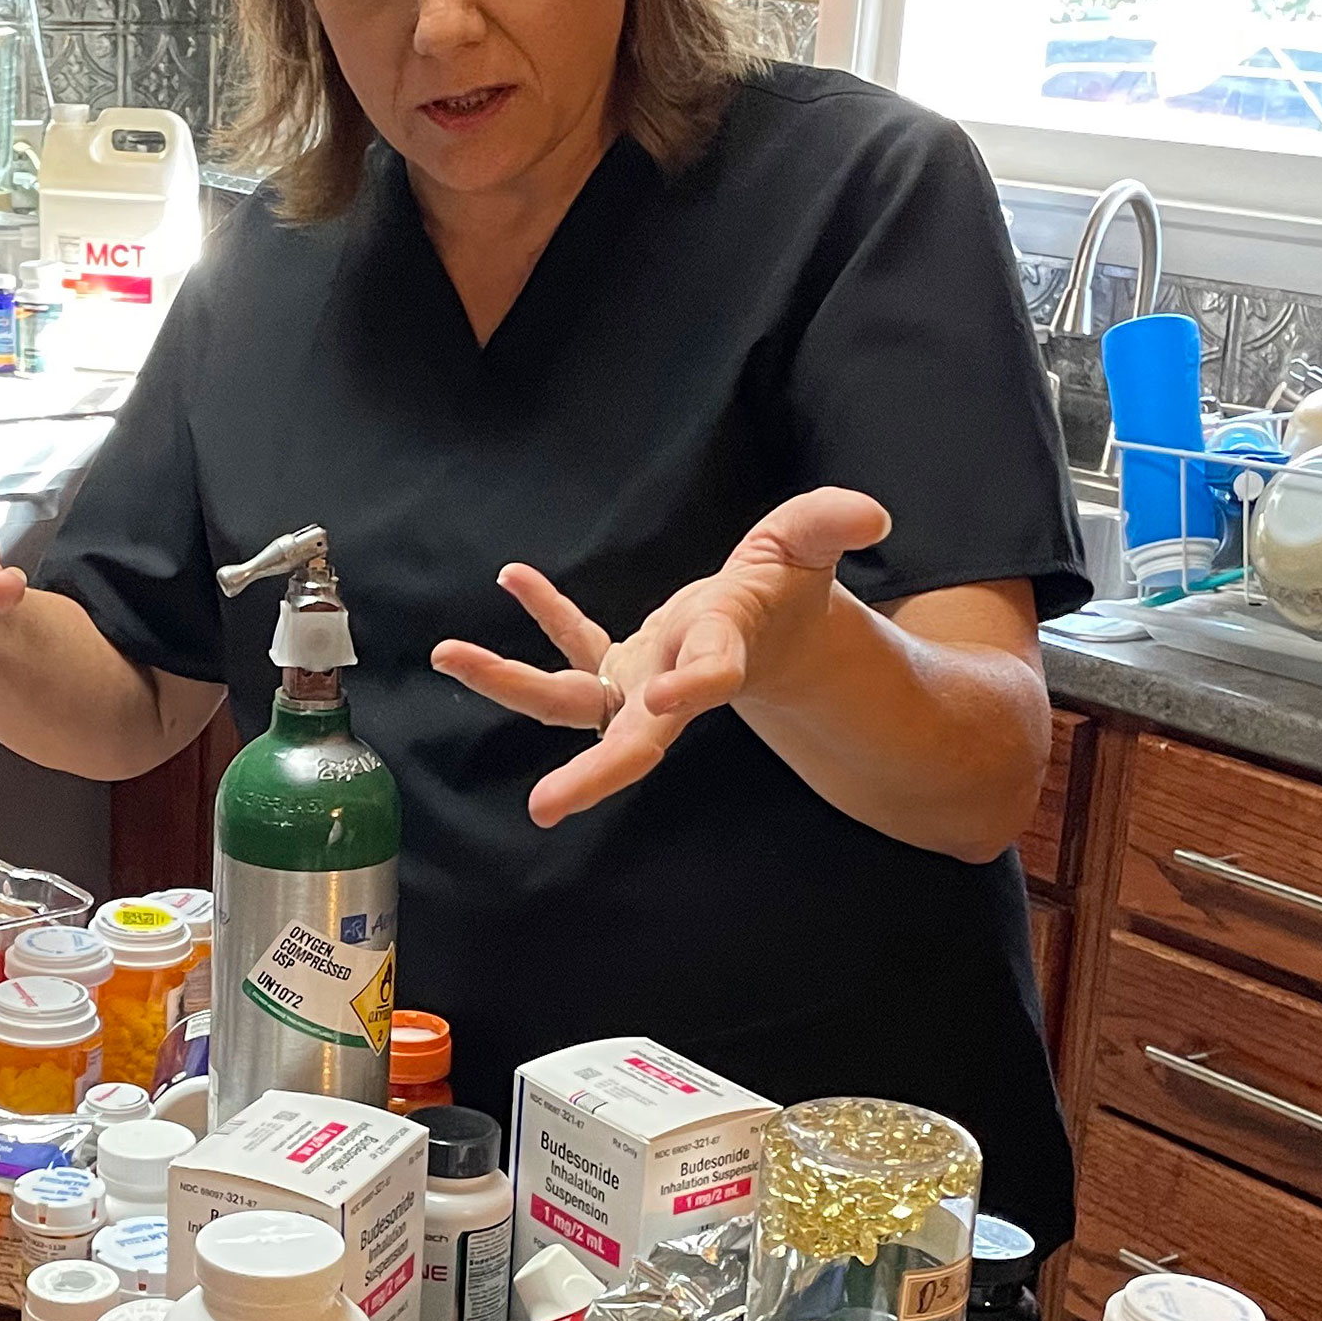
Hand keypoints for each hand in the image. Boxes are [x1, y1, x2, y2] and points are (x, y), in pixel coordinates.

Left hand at [430, 487, 893, 827]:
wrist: (775, 639)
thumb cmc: (790, 592)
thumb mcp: (812, 547)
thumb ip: (830, 525)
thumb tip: (872, 512)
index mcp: (725, 655)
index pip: (712, 677)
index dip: (695, 686)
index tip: (671, 698)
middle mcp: (674, 685)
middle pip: (632, 741)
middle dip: (591, 775)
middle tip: (544, 808)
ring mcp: (639, 684)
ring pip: (569, 701)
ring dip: (508, 684)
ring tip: (449, 656)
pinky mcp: (620, 669)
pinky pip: (573, 650)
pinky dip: (544, 616)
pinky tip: (514, 578)